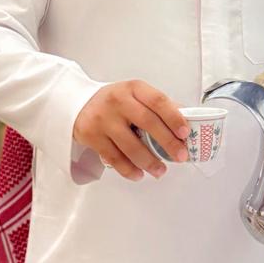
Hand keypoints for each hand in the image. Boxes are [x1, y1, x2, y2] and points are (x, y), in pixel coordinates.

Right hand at [73, 80, 189, 180]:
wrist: (77, 104)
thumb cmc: (114, 101)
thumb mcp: (134, 95)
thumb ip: (157, 106)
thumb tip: (186, 119)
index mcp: (133, 88)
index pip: (158, 100)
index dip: (174, 117)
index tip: (185, 133)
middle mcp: (118, 101)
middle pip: (148, 123)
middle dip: (167, 143)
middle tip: (180, 156)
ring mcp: (103, 119)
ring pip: (131, 145)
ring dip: (150, 162)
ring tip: (160, 171)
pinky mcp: (92, 136)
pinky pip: (115, 158)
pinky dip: (129, 170)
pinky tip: (139, 174)